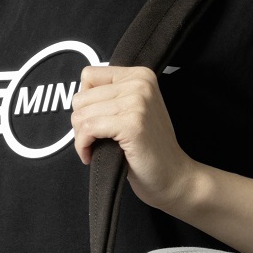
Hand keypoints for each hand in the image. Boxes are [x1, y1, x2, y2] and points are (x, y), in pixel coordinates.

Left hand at [71, 65, 197, 211]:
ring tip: (94, 149)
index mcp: (141, 76)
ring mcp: (137, 103)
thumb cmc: (150, 149)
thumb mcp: (134, 111)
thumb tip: (78, 95)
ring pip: (82, 114)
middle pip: (82, 96)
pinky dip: (83, 146)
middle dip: (80, 122)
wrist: (174, 177)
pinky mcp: (132, 124)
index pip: (89, 75)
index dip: (85, 103)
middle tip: (93, 141)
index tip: (94, 122)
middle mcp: (140, 84)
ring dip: (80, 137)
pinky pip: (88, 128)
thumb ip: (112, 96)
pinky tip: (91, 155)